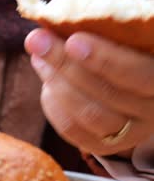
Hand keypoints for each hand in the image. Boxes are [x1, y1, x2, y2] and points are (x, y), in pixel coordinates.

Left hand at [25, 28, 153, 155]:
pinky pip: (72, 130)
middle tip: (38, 43)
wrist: (130, 93)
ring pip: (88, 114)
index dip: (103, 59)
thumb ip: (98, 39)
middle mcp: (151, 110)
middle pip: (106, 93)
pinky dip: (53, 106)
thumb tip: (47, 35)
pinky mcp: (104, 145)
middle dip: (65, 65)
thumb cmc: (123, 59)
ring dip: (56, 84)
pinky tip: (47, 86)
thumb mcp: (123, 46)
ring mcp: (129, 133)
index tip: (72, 41)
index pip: (135, 73)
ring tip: (39, 59)